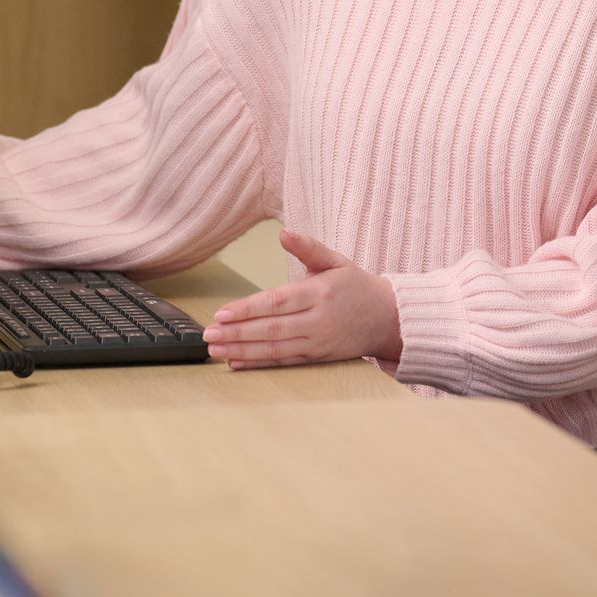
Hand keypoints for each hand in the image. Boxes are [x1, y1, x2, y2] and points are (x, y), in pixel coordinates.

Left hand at [201, 228, 401, 368]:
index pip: (277, 302)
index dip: (247, 310)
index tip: (221, 314)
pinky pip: (285, 362)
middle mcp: (318, 320)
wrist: (388, 318)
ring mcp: (318, 342)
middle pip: (271, 329)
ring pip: (275, 350)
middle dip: (236, 333)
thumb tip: (284, 232)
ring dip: (242, 351)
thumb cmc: (357, 286)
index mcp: (319, 292)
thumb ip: (308, 247)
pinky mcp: (318, 358)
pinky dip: (259, 364)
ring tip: (216, 350)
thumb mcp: (336, 260)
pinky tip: (237, 362)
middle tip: (208, 336)